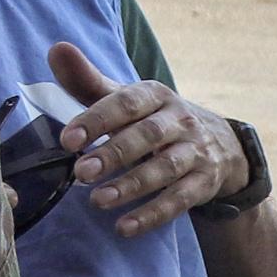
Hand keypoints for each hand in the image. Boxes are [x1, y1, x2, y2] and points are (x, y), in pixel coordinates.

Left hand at [51, 40, 242, 238]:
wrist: (220, 144)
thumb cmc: (154, 119)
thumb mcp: (127, 99)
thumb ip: (88, 81)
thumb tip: (56, 49)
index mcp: (156, 94)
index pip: (127, 102)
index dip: (97, 119)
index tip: (67, 140)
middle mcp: (180, 119)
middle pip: (148, 135)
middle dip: (114, 154)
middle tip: (80, 172)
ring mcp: (196, 151)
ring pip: (165, 168)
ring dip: (131, 185)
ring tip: (97, 201)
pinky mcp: (204, 182)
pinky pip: (180, 200)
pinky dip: (152, 214)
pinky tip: (125, 227)